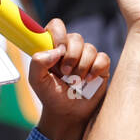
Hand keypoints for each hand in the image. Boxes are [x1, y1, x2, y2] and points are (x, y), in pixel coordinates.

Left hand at [30, 19, 110, 139]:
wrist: (68, 113)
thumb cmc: (51, 96)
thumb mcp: (36, 81)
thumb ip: (37, 62)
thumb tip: (56, 51)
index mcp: (53, 48)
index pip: (56, 26)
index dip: (59, 34)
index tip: (58, 51)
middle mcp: (70, 49)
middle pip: (76, 37)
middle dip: (71, 56)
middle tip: (65, 73)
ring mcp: (86, 57)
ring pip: (90, 48)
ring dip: (82, 67)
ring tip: (76, 82)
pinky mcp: (100, 66)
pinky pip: (103, 58)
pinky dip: (96, 69)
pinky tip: (89, 80)